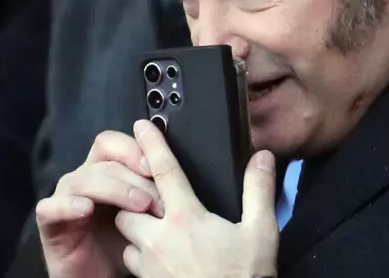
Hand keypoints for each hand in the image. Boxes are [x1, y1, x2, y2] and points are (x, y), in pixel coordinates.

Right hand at [37, 131, 165, 277]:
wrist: (99, 275)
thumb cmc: (122, 242)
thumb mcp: (145, 215)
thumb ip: (155, 191)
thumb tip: (179, 177)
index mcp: (105, 170)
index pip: (114, 143)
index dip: (134, 150)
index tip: (157, 168)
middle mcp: (83, 177)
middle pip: (104, 160)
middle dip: (134, 178)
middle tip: (156, 201)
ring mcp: (64, 196)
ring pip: (83, 179)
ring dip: (114, 190)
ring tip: (138, 208)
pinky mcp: (49, 220)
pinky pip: (51, 206)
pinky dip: (68, 205)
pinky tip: (86, 209)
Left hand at [115, 120, 278, 277]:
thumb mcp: (261, 233)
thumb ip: (258, 190)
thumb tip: (262, 156)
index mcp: (186, 217)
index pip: (164, 171)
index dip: (152, 144)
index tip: (140, 125)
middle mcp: (159, 237)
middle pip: (129, 204)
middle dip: (135, 197)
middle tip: (153, 198)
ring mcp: (149, 263)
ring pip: (126, 235)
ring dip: (135, 228)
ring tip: (155, 229)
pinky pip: (131, 262)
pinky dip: (139, 255)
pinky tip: (157, 257)